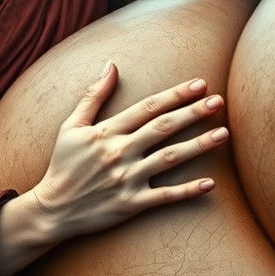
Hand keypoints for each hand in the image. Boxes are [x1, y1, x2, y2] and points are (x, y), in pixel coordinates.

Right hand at [31, 62, 227, 241]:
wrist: (52, 210)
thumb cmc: (63, 165)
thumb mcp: (71, 126)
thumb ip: (92, 96)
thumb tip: (110, 65)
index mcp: (107, 132)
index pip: (147, 107)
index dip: (175, 94)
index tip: (199, 84)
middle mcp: (120, 152)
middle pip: (163, 128)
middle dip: (193, 113)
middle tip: (218, 102)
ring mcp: (127, 179)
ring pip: (170, 158)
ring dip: (199, 146)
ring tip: (223, 134)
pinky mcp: (131, 204)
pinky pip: (165, 196)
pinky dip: (188, 191)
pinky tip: (211, 184)